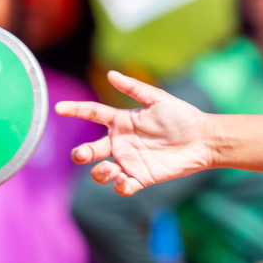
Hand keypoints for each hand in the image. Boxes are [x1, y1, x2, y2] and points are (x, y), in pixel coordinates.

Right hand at [57, 71, 215, 195]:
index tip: (59, 108)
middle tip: (83, 154)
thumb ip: (134, 88)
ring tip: (111, 168)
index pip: (92, 114)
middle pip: (89, 150)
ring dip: (99, 173)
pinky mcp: (142, 177)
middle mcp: (121, 142)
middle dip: (80, 154)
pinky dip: (119, 187)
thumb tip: (110, 74)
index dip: (75, 110)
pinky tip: (125, 180)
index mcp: (122, 122)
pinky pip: (123, 188)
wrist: (203, 139)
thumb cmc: (183, 116)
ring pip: (101, 172)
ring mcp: (129, 161)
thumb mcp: (158, 99)